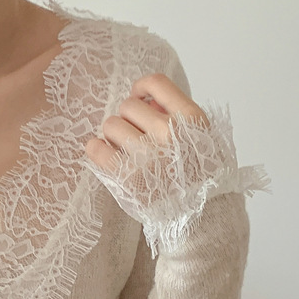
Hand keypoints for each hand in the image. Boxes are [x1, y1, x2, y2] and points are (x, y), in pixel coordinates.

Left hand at [85, 73, 209, 173]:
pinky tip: (104, 154)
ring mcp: (147, 156)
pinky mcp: (127, 178)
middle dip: (128, 119)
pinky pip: (96, 148)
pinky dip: (96, 149)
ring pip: (111, 125)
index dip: (141, 88)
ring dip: (114, 135)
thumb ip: (177, 115)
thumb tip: (146, 101)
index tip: (138, 98)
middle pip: (128, 105)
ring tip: (124, 150)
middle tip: (135, 136)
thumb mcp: (202, 137)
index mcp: (191, 119)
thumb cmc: (198, 176)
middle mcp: (169, 134)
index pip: (155, 83)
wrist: (199, 215)